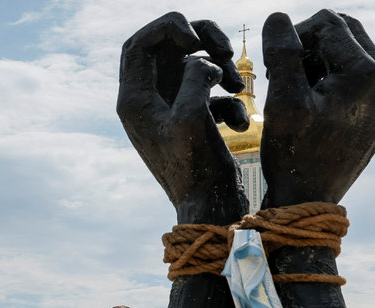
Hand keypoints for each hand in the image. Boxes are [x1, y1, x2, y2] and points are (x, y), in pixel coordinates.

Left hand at [117, 12, 248, 224]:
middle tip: (226, 49)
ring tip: (238, 86)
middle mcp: (150, 103)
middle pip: (168, 50)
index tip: (195, 36)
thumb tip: (205, 62)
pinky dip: (228, 102)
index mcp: (135, 102)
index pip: (139, 44)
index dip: (166, 28)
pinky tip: (239, 124)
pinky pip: (210, 95)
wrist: (212, 212)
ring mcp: (172, 112)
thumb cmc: (197, 172)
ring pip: (193, 69)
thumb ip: (195, 78)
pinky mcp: (194, 122)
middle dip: (200, 43)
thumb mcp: (193, 119)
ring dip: (220, 69)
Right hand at [260, 10, 374, 207]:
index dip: (295, 34)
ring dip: (321, 60)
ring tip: (298, 90)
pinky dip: (335, 78)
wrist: (310, 199)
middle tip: (285, 72)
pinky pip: (361, 77)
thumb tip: (278, 17)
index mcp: (368, 75)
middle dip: (310, 44)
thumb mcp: (282, 100)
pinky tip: (315, 102)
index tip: (275, 64)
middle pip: (346, 31)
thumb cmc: (294, 154)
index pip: (328, 22)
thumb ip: (282, 51)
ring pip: (353, 52)